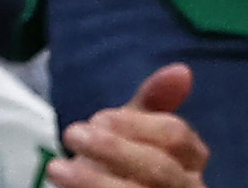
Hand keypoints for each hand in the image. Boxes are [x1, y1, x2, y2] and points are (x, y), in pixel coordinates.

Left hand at [55, 63, 206, 187]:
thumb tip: (181, 69)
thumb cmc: (118, 163)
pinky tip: (61, 185)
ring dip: (92, 179)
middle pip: (159, 168)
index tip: (98, 118)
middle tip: (72, 134)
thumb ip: (153, 102)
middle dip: (112, 149)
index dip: (136, 123)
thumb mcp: (131, 130)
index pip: (177, 137)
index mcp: (191, 159)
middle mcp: (185, 185)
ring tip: (56, 167)